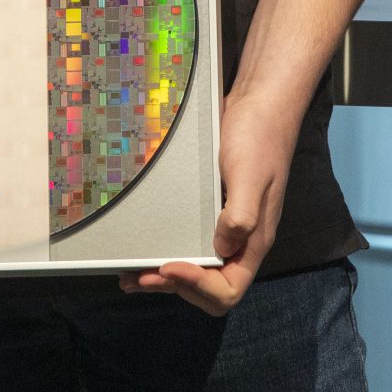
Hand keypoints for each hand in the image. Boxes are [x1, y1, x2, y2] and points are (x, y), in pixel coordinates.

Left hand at [124, 87, 300, 315]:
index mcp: (254, 240)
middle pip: (208, 286)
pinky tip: (144, 250)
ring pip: (196, 268)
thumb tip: (221, 249)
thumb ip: (240, 216)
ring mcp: (224, 226)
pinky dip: (165, 253)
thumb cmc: (259, 138)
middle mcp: (240, 239)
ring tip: (132, 276)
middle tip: (140, 276)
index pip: (229, 288)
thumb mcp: (250, 176)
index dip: (198, 286)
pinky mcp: (209, 210)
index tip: (171, 266)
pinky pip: (188, 243)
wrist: (258, 103)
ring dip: (164, 277)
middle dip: (174, 287)